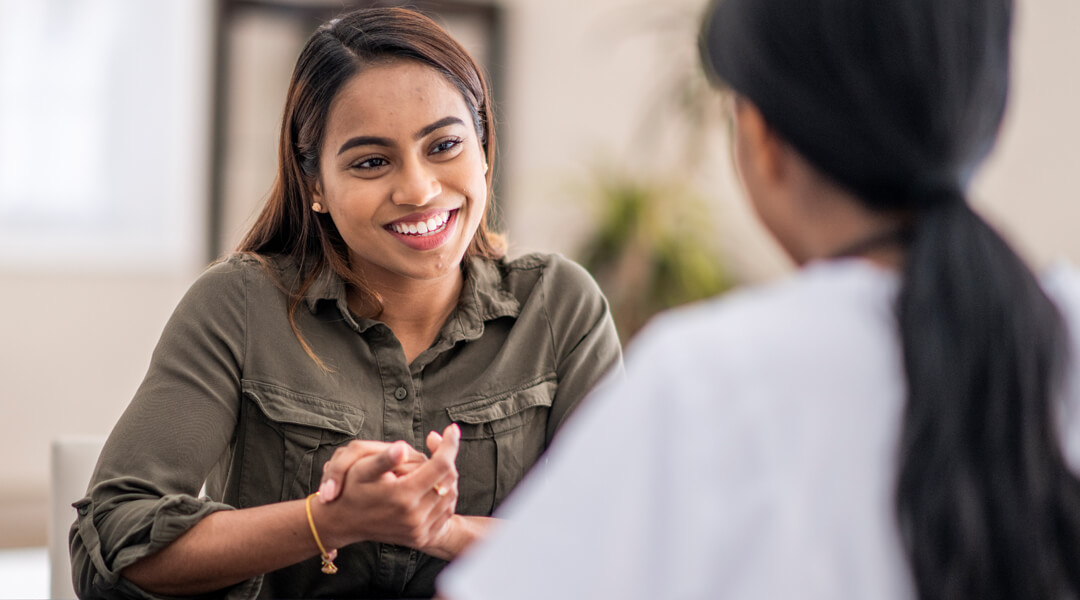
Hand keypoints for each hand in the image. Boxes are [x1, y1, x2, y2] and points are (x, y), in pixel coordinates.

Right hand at [315, 424, 460, 551]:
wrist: (343, 522)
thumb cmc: (350, 490)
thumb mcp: (360, 469)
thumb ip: (384, 458)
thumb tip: (402, 449)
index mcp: (403, 496)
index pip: (441, 465)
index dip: (449, 444)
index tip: (452, 429)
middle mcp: (415, 516)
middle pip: (449, 479)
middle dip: (447, 458)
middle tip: (436, 444)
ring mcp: (419, 530)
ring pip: (450, 495)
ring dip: (446, 476)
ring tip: (432, 463)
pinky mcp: (421, 537)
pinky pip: (445, 512)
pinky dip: (444, 494)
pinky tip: (432, 483)